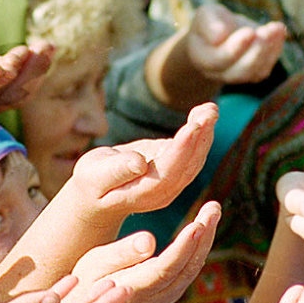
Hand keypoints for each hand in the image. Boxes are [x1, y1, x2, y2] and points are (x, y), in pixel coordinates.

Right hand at [69, 104, 216, 216]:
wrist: (97, 193)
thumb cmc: (93, 182)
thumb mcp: (95, 176)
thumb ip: (117, 170)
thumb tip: (140, 162)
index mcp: (143, 194)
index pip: (168, 172)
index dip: (182, 149)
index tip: (193, 126)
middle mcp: (164, 191)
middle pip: (188, 165)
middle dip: (200, 137)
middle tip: (209, 111)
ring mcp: (172, 183)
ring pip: (195, 158)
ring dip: (205, 132)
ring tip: (211, 108)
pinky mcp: (175, 169)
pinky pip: (192, 152)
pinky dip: (201, 132)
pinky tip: (205, 113)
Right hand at [70, 202, 220, 302]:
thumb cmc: (87, 282)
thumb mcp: (94, 264)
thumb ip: (121, 253)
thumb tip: (150, 240)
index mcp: (135, 288)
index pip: (166, 267)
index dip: (184, 247)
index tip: (198, 224)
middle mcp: (155, 297)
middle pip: (186, 267)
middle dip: (203, 235)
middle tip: (213, 207)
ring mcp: (164, 298)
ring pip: (191, 268)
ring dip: (205, 239)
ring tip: (212, 211)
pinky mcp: (167, 293)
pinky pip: (188, 270)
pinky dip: (198, 248)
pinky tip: (203, 229)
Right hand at [186, 3, 285, 85]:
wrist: (223, 32)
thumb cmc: (212, 22)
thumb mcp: (206, 15)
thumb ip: (209, 24)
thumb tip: (220, 35)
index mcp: (203, 58)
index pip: (219, 59)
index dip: (236, 47)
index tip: (249, 31)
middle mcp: (220, 73)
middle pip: (240, 70)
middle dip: (257, 51)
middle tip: (268, 31)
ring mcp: (239, 75)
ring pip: (255, 71)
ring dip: (269, 50)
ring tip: (277, 28)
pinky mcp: (255, 72)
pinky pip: (266, 67)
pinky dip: (275, 50)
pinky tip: (280, 31)